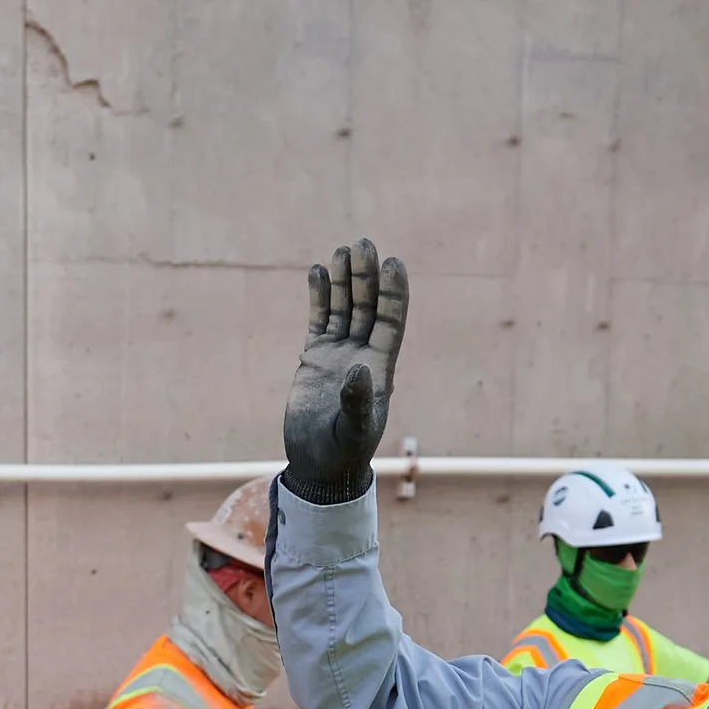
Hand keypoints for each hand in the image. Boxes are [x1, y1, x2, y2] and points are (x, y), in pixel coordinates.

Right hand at [280, 236, 407, 503]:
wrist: (318, 465)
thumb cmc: (343, 452)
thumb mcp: (354, 430)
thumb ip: (357, 401)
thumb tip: (360, 368)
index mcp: (380, 367)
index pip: (392, 320)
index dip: (394, 292)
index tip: (393, 262)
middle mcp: (362, 354)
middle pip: (368, 305)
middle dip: (367, 275)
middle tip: (363, 243)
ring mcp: (338, 354)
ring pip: (345, 308)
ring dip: (345, 280)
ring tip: (341, 251)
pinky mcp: (314, 358)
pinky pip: (320, 320)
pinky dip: (320, 297)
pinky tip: (318, 272)